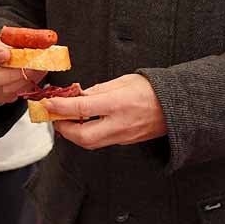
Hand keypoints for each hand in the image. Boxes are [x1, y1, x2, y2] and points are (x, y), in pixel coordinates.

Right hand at [0, 36, 47, 103]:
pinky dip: (29, 84)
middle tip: (34, 65)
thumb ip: (15, 40)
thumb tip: (38, 40)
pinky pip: (15, 94)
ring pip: (6, 90)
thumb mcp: (2, 39)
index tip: (7, 53)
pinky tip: (38, 74)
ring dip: (27, 79)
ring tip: (41, 67)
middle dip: (16, 73)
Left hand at [44, 74, 166, 149]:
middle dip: (63, 128)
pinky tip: (85, 123)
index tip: (48, 103)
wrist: (176, 106)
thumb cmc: (153, 90)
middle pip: (82, 136)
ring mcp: (123, 136)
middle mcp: (120, 124)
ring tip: (67, 119)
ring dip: (74, 133)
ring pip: (90, 143)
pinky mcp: (125, 142)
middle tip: (54, 116)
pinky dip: (87, 134)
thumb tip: (79, 96)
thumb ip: (98, 90)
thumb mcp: (123, 81)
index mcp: (118, 104)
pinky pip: (101, 142)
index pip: (81, 109)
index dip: (60, 107)